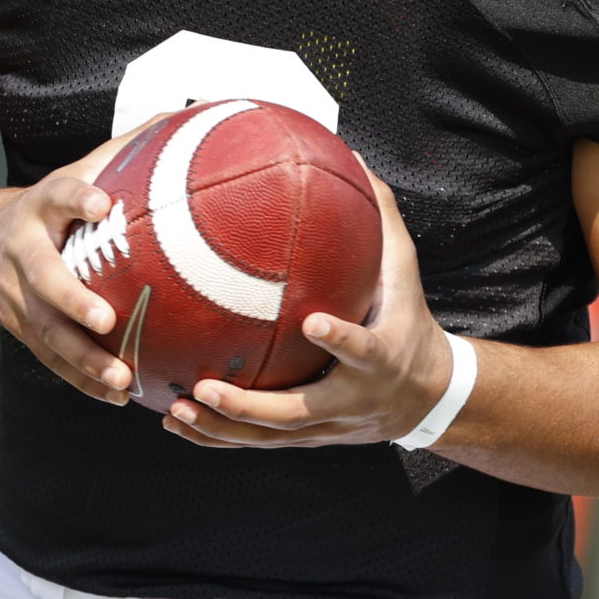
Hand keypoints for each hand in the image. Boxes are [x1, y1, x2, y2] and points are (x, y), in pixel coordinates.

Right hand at [0, 123, 152, 406]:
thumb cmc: (54, 205)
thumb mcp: (79, 170)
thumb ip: (130, 148)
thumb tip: (196, 110)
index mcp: (41, 206)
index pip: (57, 195)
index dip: (78, 198)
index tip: (103, 202)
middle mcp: (23, 252)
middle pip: (43, 278)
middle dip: (72, 300)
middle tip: (105, 320)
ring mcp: (18, 297)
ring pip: (46, 331)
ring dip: (83, 359)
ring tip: (122, 381)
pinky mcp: (23, 330)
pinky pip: (51, 361)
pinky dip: (82, 381)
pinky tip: (119, 397)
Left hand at [162, 174, 457, 448]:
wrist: (425, 397)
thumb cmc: (407, 321)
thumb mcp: (405, 272)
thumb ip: (380, 216)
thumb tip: (351, 155)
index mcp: (380, 359)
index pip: (363, 350)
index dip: (339, 342)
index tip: (312, 322)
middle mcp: (350, 400)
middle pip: (297, 413)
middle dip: (249, 406)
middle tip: (205, 386)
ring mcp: (325, 426)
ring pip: (267, 437)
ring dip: (219, 428)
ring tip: (174, 411)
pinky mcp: (305, 438)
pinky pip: (255, 443)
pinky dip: (215, 436)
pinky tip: (173, 422)